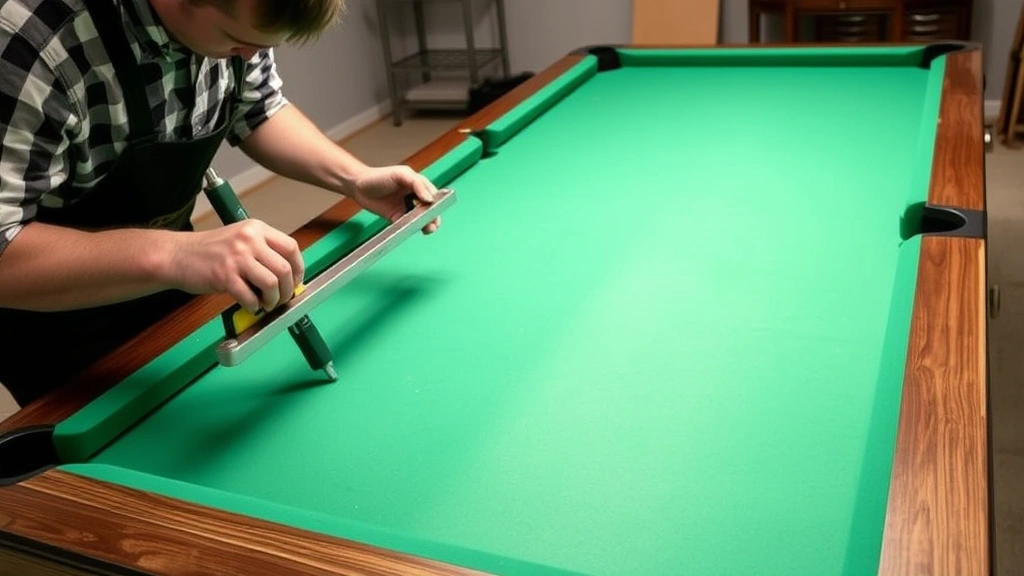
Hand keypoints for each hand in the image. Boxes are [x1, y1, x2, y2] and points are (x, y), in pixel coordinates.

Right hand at [161, 220, 303, 313]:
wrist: (177, 255)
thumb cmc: (209, 251)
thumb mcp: (240, 240)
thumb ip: (263, 251)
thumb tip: (288, 276)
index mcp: (256, 229)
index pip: (291, 247)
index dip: (299, 268)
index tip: (296, 281)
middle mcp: (249, 239)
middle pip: (284, 269)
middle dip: (288, 289)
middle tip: (282, 299)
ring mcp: (236, 256)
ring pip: (271, 283)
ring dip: (272, 300)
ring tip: (265, 304)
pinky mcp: (224, 275)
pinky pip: (249, 297)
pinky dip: (253, 306)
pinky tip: (249, 305)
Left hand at [350, 165, 440, 233]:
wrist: (358, 186)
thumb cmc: (379, 176)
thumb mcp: (401, 174)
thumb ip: (417, 184)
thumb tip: (430, 199)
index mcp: (418, 185)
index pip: (434, 195)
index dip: (437, 204)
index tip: (435, 210)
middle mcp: (414, 197)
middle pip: (430, 210)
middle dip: (433, 218)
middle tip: (432, 224)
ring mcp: (406, 208)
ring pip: (421, 219)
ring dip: (425, 225)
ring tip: (426, 229)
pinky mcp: (397, 218)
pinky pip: (407, 225)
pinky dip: (410, 229)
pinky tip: (410, 229)